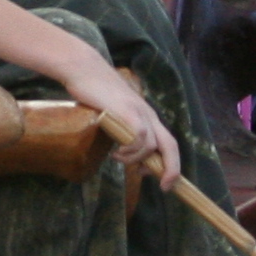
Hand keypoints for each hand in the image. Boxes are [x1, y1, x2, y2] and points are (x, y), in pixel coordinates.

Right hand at [69, 65, 180, 190]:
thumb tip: (123, 151)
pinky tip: (116, 152)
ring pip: (152, 146)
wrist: (84, 69)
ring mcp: (139, 112)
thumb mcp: (114, 114)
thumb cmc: (95, 92)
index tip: (165, 181)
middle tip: (165, 186)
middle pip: (170, 145)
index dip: (171, 163)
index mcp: (147, 115)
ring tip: (120, 158)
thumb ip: (122, 129)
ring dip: (137, 159)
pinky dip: (130, 152)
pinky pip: (139, 139)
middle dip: (172, 169)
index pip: (168, 141)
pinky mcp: (128, 112)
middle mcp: (148, 114)